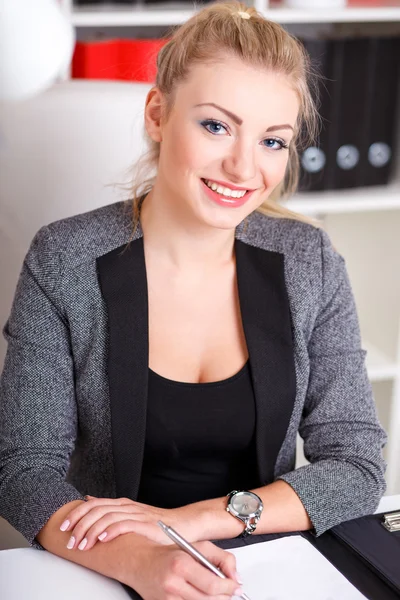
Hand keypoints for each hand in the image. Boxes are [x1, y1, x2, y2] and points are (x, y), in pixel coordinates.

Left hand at [60, 496, 199, 550]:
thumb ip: (109, 507)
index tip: (63, 527)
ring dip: (92, 532)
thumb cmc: (156, 523)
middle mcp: (127, 506)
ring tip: (83, 545)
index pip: (93, 504)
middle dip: (80, 525)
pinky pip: (125, 524)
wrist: (183, 524)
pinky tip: (103, 540)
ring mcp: (136, 514)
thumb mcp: (130, 513)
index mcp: (121, 504)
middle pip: (96, 510)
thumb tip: (88, 500)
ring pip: (107, 517)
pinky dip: (111, 531)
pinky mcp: (146, 524)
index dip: (76, 514)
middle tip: (70, 540)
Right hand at [131, 539, 242, 599]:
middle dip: (224, 597)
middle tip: (230, 591)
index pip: (212, 584)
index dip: (229, 588)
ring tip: (216, 593)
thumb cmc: (168, 553)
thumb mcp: (197, 546)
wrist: (139, 562)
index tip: (235, 586)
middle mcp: (173, 584)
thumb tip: (235, 577)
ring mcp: (167, 599)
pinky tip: (201, 596)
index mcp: (181, 564)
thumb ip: (220, 558)